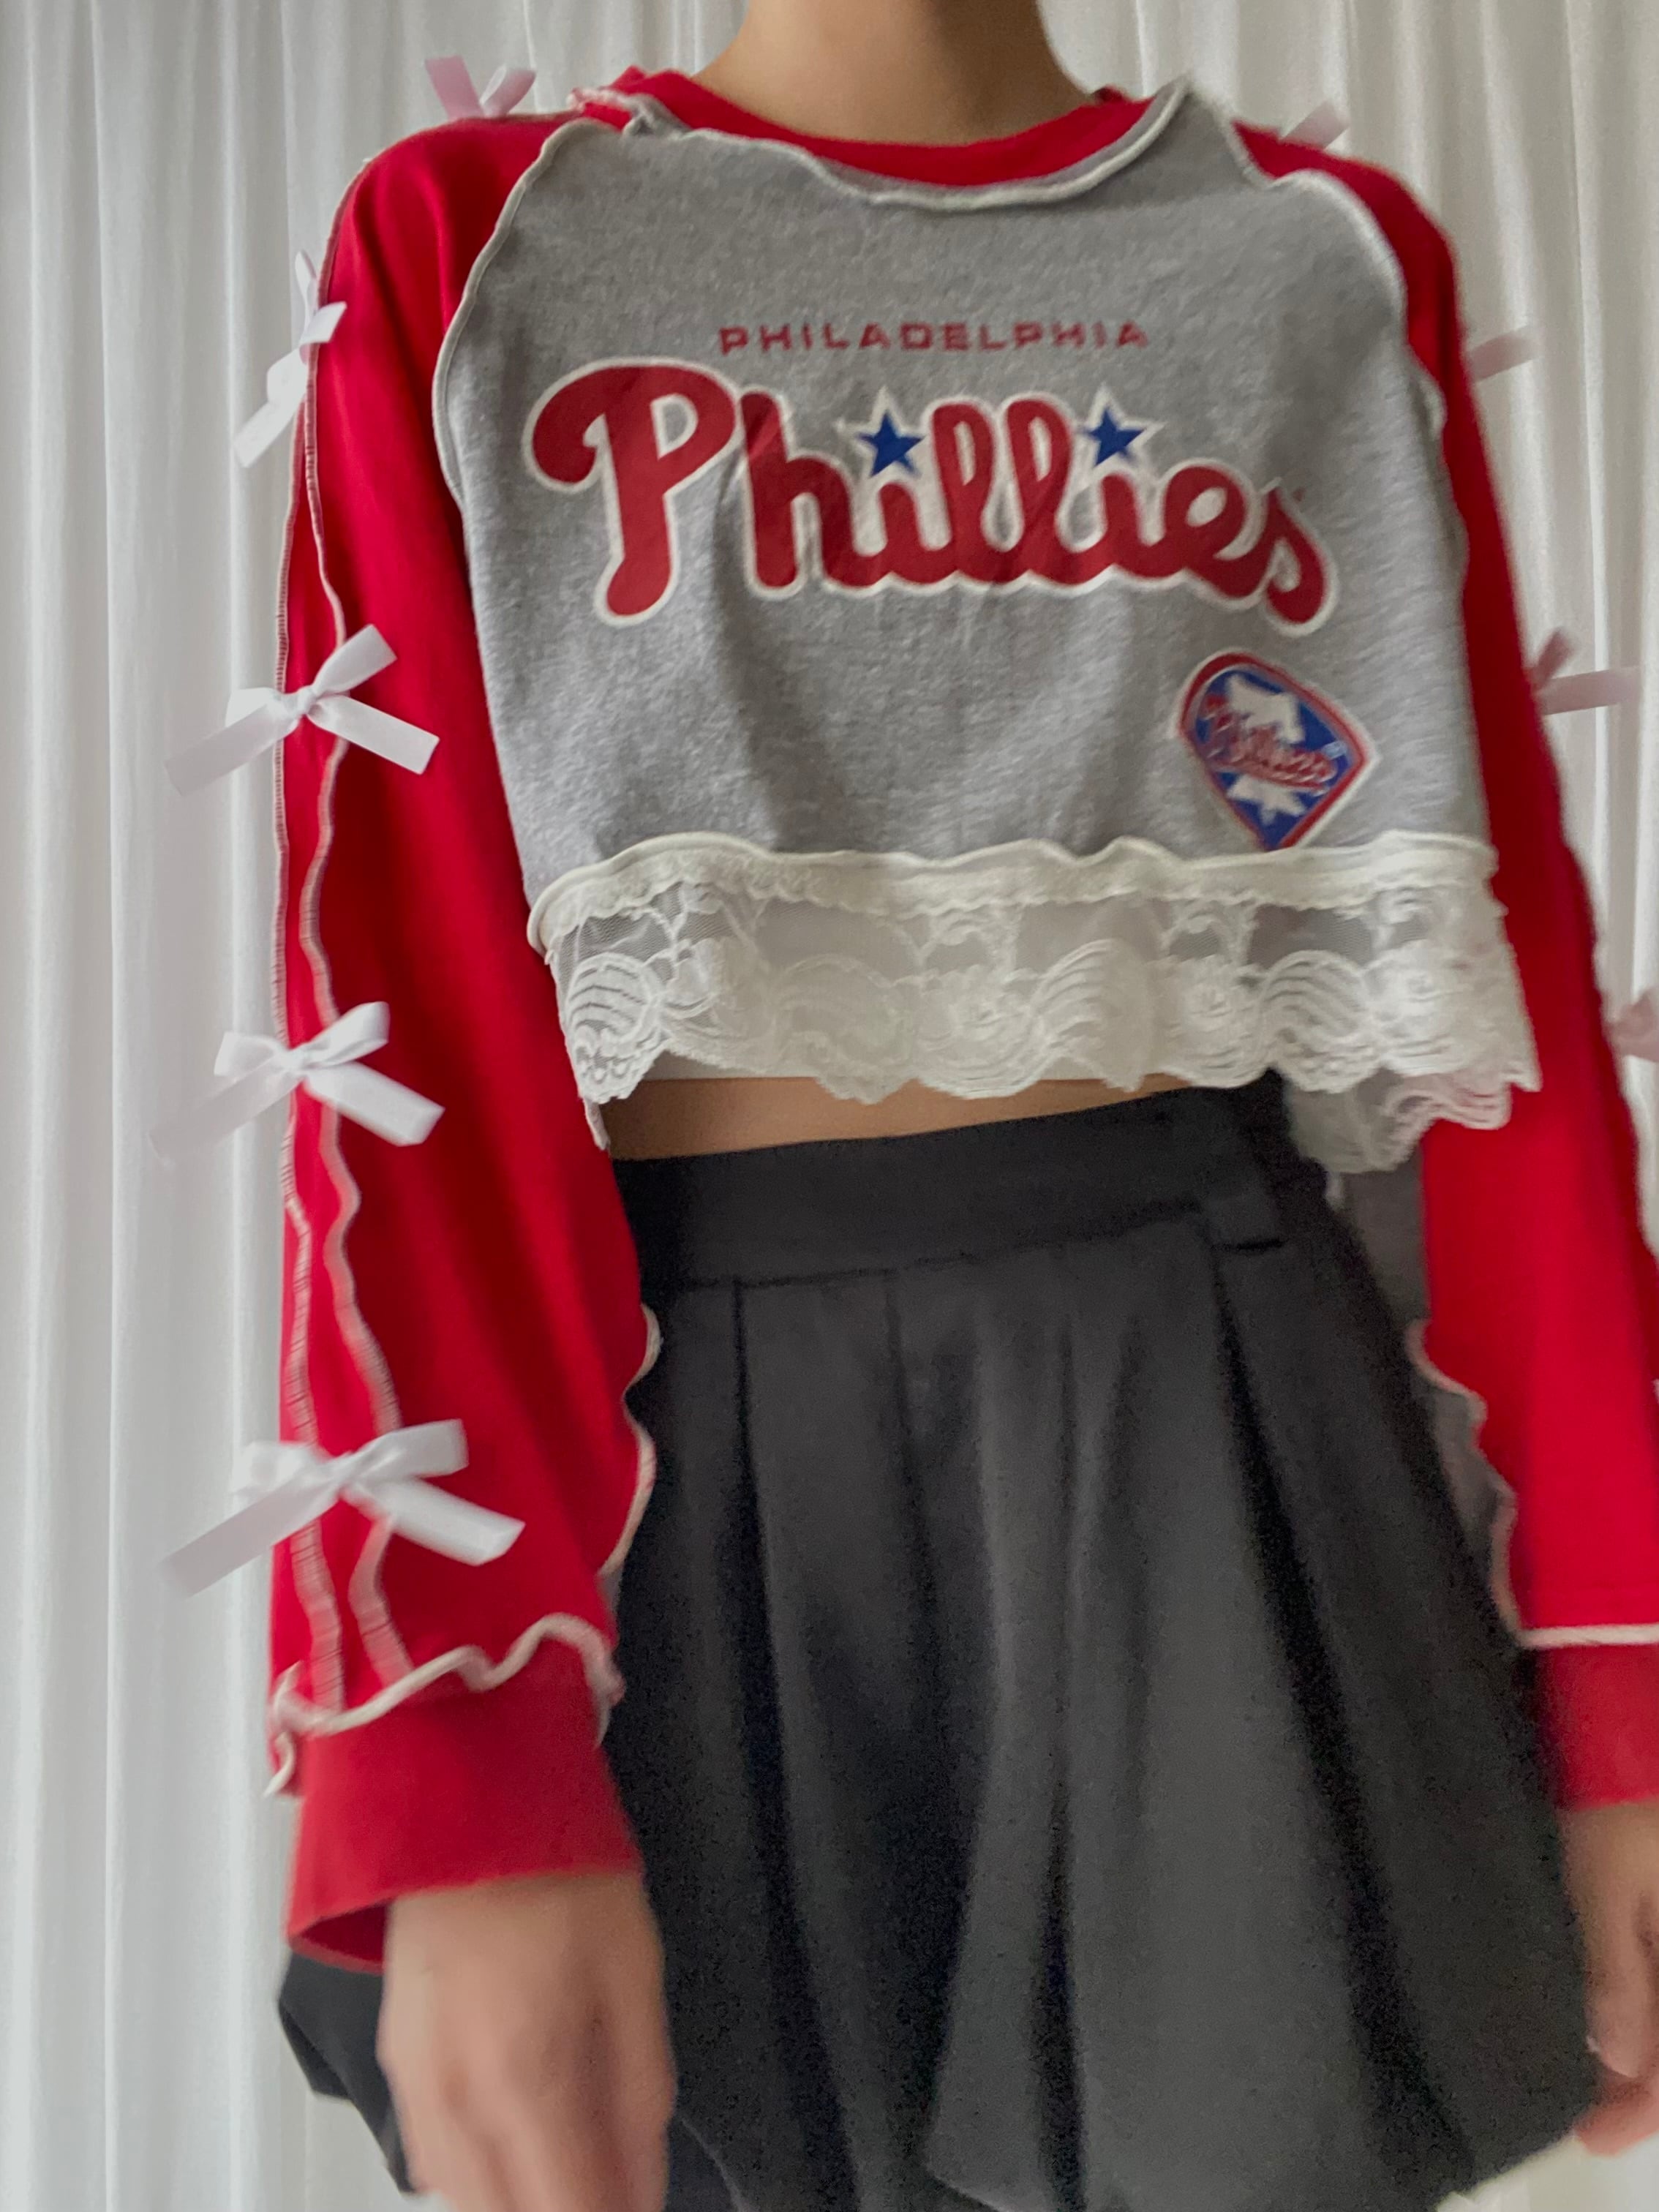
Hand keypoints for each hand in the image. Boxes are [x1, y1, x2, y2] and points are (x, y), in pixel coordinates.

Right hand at [378, 1868, 677, 2211]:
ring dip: (526, 2199)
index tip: (640, 2201)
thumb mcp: (636, 1979)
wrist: (464, 1805)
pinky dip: (482, 2176)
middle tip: (614, 2180)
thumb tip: (645, 2184)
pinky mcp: (394, 2070)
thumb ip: (642, 2098)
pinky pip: (437, 2166)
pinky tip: (520, 2137)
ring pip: (471, 2205)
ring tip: (576, 2159)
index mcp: (528, 2082)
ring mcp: (415, 2092)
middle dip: (573, 2206)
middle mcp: (459, 2106)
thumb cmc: (556, 1872)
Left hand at [1558, 1800, 1658, 2155]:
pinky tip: (1623, 2029)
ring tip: (1601, 2081)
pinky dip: (1650, 2019)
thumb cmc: (1617, 1805)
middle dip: (1647, 2092)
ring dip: (1650, 2059)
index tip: (1593, 2136)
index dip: (1641, 2113)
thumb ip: (1617, 1975)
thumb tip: (1619, 2062)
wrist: (1630, 1735)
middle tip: (1593, 2115)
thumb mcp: (1605, 1889)